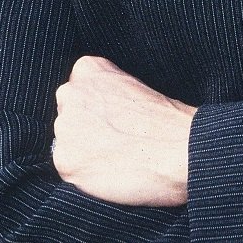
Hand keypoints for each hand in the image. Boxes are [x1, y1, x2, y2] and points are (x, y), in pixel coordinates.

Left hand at [53, 55, 195, 205]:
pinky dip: (84, 173)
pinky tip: (109, 171)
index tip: (113, 119)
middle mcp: (70, 93)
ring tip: (114, 157)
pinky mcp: (64, 160)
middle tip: (114, 140)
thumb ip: (104, 91)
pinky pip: (68, 168)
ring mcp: (65, 126)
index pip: (76, 90)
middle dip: (84, 128)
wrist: (178, 149)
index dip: (95, 108)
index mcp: (87, 68)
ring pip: (66, 142)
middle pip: (67, 115)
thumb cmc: (166, 119)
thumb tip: (93, 111)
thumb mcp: (133, 84)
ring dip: (83, 151)